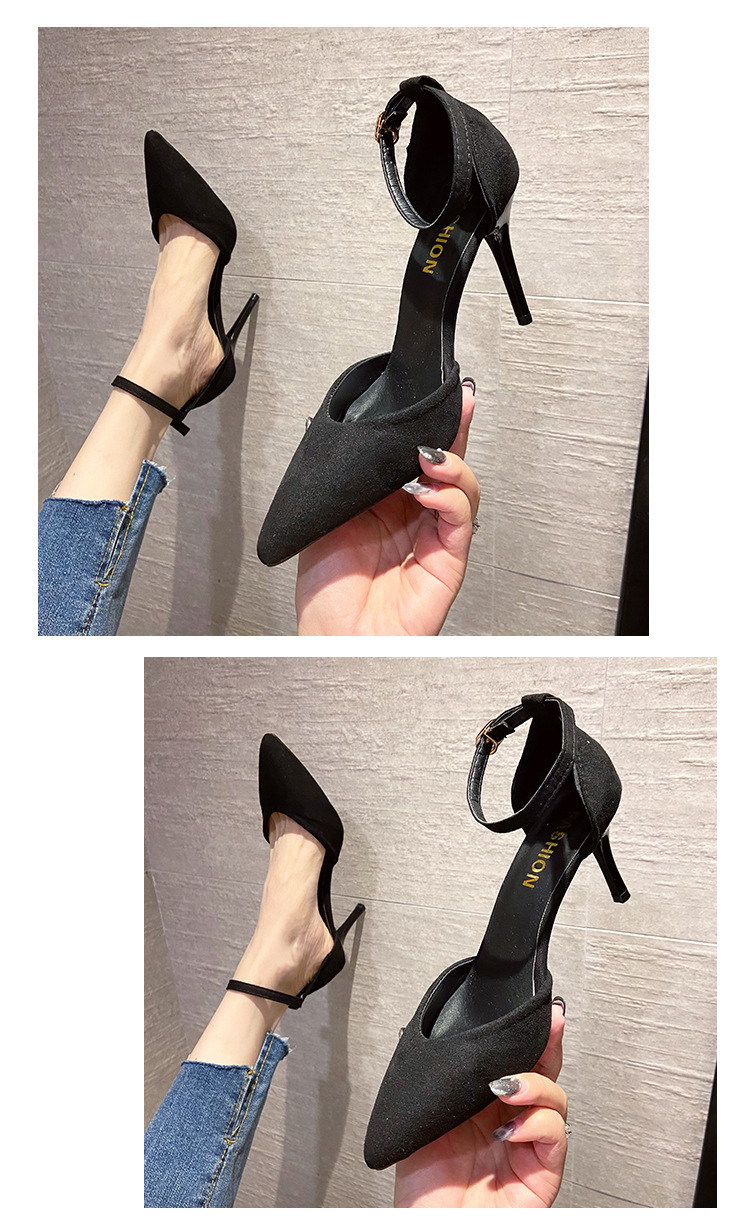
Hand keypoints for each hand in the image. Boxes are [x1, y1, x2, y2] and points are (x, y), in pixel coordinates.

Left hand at [295, 380, 479, 634]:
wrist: (333, 639)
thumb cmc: (325, 592)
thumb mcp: (326, 517)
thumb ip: (352, 481)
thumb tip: (370, 441)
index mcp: (384, 502)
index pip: (413, 455)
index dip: (429, 425)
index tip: (438, 394)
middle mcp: (413, 516)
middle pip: (447, 464)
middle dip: (456, 429)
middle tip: (459, 402)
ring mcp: (433, 537)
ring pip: (463, 488)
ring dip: (453, 464)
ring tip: (428, 457)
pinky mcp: (448, 560)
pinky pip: (460, 520)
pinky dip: (450, 499)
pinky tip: (427, 492)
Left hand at [394, 1001, 567, 1207]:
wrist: (428, 1229)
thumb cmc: (421, 1188)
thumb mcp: (425, 1116)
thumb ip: (448, 1081)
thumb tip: (459, 1039)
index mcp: (481, 1105)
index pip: (513, 1061)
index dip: (528, 1035)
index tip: (537, 1010)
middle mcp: (509, 1122)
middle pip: (543, 1073)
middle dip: (548, 1043)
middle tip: (548, 1024)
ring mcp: (527, 1147)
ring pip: (556, 1100)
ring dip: (535, 1085)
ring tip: (507, 1088)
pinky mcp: (541, 1175)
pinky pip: (556, 1137)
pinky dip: (538, 1123)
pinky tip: (512, 1126)